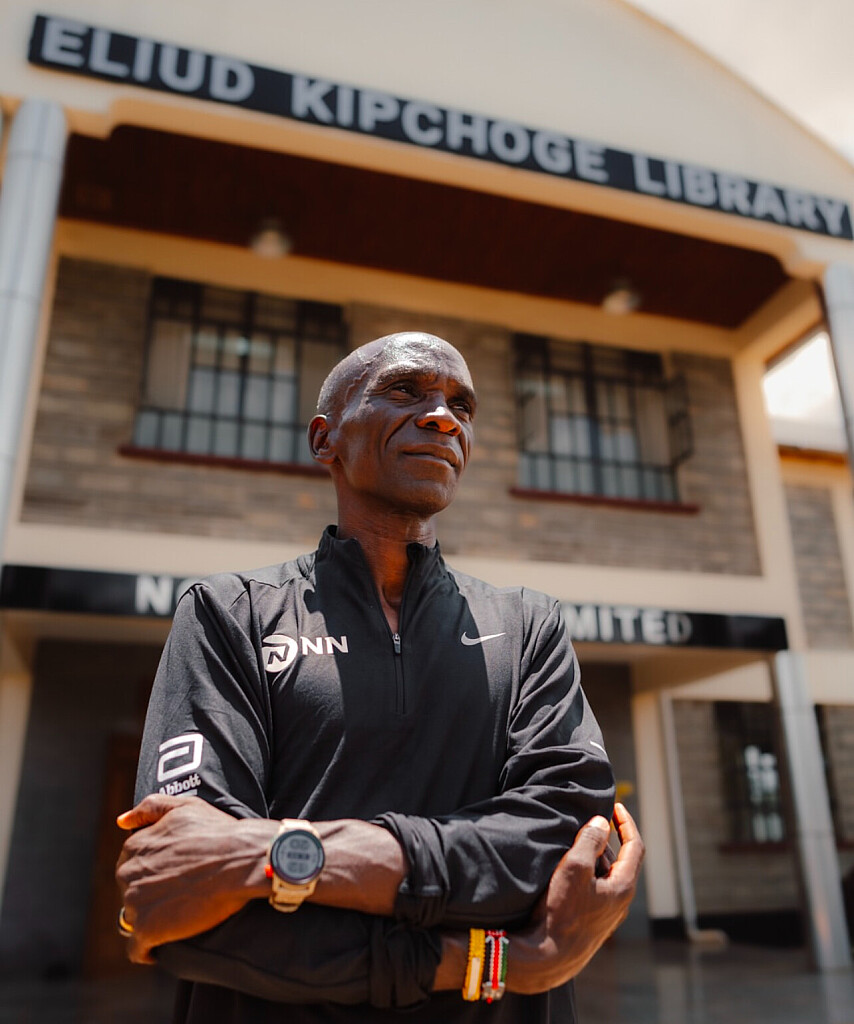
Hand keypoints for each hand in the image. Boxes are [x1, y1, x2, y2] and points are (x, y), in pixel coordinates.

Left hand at [116, 794, 274, 963]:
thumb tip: (121, 820)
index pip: (131, 866)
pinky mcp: (147, 929)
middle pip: (130, 892)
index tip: (171, 877)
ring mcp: (134, 903)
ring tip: (178, 918)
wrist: (240, 860)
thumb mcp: (185, 806)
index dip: (152, 872)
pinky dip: (146, 951)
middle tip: (179, 897)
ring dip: (151, 921)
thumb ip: (150, 808)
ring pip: (133, 919)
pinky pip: (136, 949)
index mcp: (134, 846)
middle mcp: (127, 874)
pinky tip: (161, 948)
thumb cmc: (218, 832)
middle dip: (149, 896)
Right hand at [506, 803, 643, 992]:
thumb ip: (590, 840)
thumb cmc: (562, 911)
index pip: (635, 846)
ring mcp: (607, 914)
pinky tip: (566, 873)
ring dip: (593, 858)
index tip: (615, 806)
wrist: (547, 957)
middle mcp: (620, 901)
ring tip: (571, 847)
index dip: (626, 823)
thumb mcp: (575, 867)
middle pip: (619, 860)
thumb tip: (601, 822)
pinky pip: (595, 889)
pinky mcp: (592, 922)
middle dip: (604, 840)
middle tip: (586, 824)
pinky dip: (586, 874)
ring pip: (605, 875)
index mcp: (624, 886)